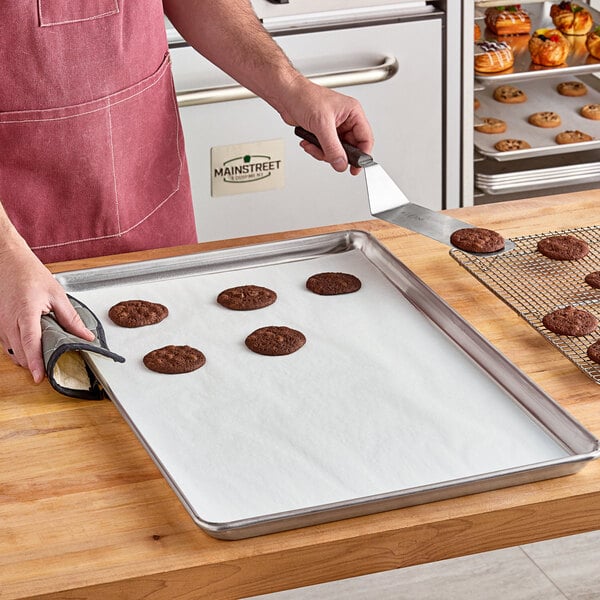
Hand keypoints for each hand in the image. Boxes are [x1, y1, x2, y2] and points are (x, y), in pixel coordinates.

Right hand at [0, 244, 94, 383]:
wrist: (8, 261)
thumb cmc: (29, 274)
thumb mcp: (57, 294)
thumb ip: (71, 318)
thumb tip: (85, 336)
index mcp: (26, 311)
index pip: (30, 342)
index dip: (36, 362)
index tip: (41, 377)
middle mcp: (9, 320)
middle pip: (21, 352)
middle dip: (35, 365)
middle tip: (53, 371)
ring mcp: (1, 324)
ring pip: (13, 351)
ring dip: (28, 359)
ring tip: (45, 362)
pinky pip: (8, 345)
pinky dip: (20, 351)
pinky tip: (33, 351)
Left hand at [276, 76, 373, 175]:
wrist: (286, 95)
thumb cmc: (304, 96)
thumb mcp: (322, 124)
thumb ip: (333, 147)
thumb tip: (341, 163)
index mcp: (352, 113)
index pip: (365, 138)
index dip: (362, 155)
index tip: (356, 168)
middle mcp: (345, 120)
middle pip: (350, 148)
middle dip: (336, 154)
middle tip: (328, 156)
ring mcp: (334, 127)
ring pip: (336, 151)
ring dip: (323, 153)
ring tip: (313, 145)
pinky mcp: (323, 132)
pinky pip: (325, 149)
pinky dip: (316, 150)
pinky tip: (308, 142)